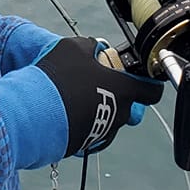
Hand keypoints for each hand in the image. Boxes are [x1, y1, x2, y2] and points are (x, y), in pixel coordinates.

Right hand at [37, 39, 162, 156]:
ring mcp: (104, 131)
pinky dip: (85, 121)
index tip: (142, 79)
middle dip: (117, 94)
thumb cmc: (60, 78)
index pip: (152, 92)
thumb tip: (94, 47)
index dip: (150, 84)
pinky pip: (93, 130)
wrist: (37, 113)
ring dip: (100, 107)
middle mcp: (119, 114)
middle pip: (129, 105)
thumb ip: (90, 46)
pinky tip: (68, 110)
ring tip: (76, 96)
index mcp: (123, 90)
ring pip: (111, 118)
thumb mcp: (74, 48)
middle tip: (98, 83)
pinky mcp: (87, 143)